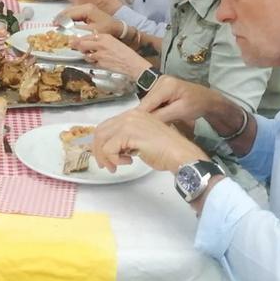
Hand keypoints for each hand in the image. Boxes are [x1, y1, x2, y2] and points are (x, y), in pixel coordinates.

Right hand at [59, 3, 122, 35]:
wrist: (118, 28)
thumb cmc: (107, 30)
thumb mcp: (92, 32)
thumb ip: (78, 32)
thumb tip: (66, 33)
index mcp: (86, 9)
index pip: (69, 13)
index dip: (60, 20)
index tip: (54, 26)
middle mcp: (86, 6)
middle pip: (69, 10)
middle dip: (60, 17)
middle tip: (53, 25)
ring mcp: (87, 7)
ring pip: (71, 11)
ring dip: (64, 17)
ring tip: (57, 24)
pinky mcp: (88, 10)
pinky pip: (75, 12)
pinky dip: (69, 17)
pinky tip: (65, 22)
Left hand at [71, 31, 149, 79]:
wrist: (133, 64)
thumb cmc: (126, 54)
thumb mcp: (114, 42)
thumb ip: (102, 41)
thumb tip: (91, 42)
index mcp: (105, 36)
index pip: (87, 35)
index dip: (79, 38)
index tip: (73, 39)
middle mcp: (101, 44)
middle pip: (82, 43)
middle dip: (76, 45)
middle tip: (72, 46)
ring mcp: (99, 54)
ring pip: (85, 54)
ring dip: (85, 55)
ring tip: (90, 55)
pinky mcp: (100, 63)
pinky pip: (91, 62)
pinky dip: (92, 62)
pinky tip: (98, 62)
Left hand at [92, 109, 207, 173]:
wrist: (180, 154)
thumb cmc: (167, 151)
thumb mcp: (143, 141)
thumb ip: (128, 140)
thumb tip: (113, 149)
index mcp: (134, 114)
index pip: (108, 125)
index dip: (102, 142)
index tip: (104, 157)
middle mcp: (130, 115)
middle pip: (100, 131)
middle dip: (99, 150)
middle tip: (105, 165)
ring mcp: (129, 123)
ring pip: (102, 139)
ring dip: (105, 156)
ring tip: (116, 166)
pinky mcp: (128, 133)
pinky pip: (109, 148)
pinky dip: (114, 159)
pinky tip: (128, 162)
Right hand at [136, 75, 233, 128]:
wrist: (206, 98)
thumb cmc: (197, 104)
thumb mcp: (180, 112)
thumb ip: (161, 116)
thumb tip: (144, 123)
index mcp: (165, 85)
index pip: (146, 103)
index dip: (141, 117)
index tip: (137, 130)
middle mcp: (159, 81)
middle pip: (145, 103)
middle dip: (145, 116)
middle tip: (145, 130)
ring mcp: (158, 83)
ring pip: (147, 103)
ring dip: (149, 114)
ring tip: (153, 124)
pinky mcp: (159, 88)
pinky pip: (151, 102)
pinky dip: (153, 111)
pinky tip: (158, 117)